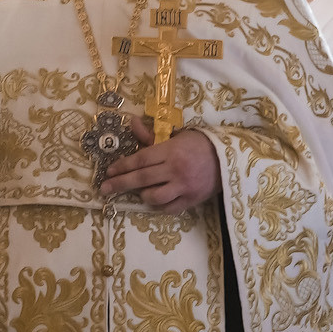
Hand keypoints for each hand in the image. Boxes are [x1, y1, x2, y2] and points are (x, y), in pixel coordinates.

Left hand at [99, 122, 221, 213]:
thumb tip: (132, 123)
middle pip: (142, 178)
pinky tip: (156, 200)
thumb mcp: (177, 135)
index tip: (109, 171)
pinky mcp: (191, 200)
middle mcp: (175, 169)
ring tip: (139, 191)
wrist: (228, 159)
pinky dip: (159, 205)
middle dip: (120, 183)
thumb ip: (152, 135)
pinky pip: (169, 208)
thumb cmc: (199, 144)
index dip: (122, 166)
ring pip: (154, 196)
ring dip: (143, 195)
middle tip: (104, 188)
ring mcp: (184, 186)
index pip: (140, 160)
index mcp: (171, 150)